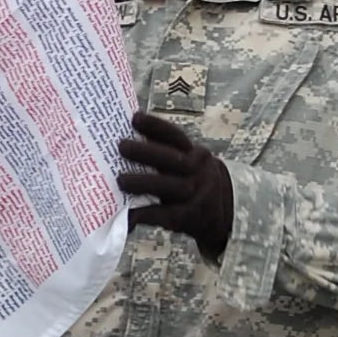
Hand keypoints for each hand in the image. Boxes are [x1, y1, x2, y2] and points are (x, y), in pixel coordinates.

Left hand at [116, 111, 233, 259]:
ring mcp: (196, 195)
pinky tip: (129, 213)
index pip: (176, 137)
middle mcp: (198, 172)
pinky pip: (165, 214)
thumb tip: (126, 141)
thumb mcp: (186, 165)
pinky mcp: (188, 217)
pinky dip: (146, 213)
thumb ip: (164, 155)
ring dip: (142, 182)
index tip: (135, 118)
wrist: (217, 216)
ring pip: (169, 186)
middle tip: (122, 147)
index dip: (156, 126)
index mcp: (195, 155)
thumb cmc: (190, 184)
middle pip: (174, 160)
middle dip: (146, 152)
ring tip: (120, 180)